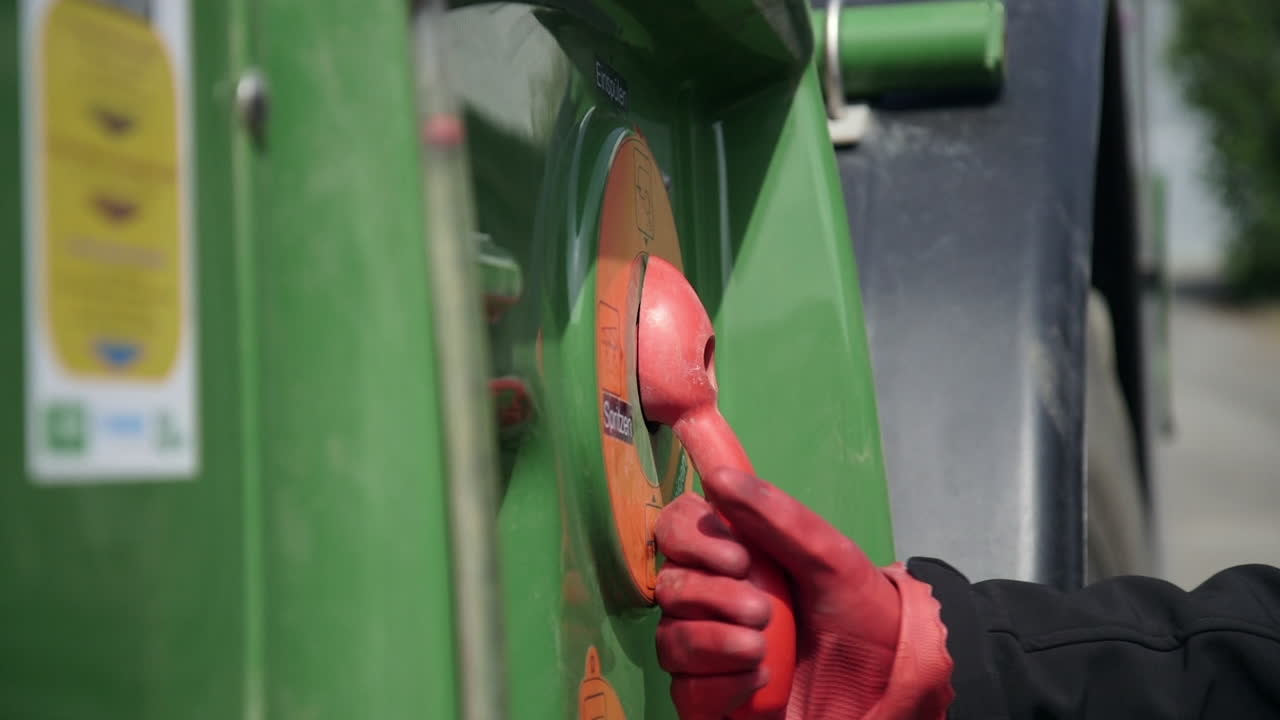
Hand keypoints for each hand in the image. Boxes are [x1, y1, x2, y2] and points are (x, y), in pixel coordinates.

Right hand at [654, 468, 951, 718]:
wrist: (888, 685)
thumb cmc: (861, 614)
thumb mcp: (831, 559)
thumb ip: (777, 518)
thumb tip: (719, 478)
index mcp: (733, 555)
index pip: (677, 528)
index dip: (691, 538)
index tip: (737, 557)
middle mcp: (713, 599)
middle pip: (669, 586)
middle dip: (712, 598)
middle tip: (763, 611)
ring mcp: (709, 650)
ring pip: (670, 640)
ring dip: (715, 643)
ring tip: (762, 650)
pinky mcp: (711, 697)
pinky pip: (685, 692)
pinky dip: (719, 687)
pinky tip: (761, 682)